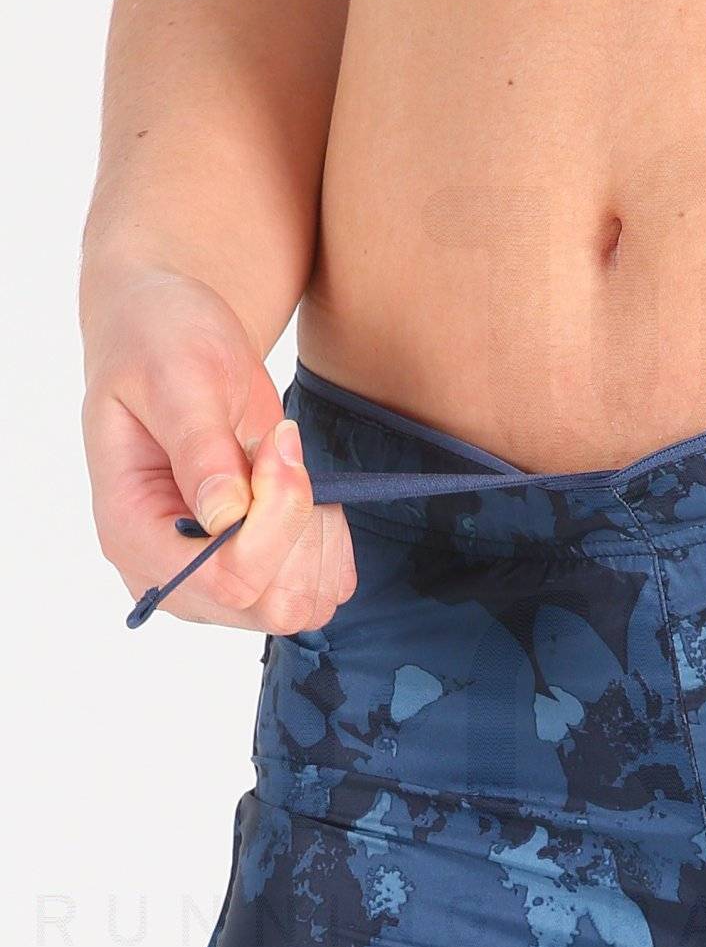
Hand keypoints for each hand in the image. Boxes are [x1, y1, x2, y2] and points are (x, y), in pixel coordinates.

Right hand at [82, 268, 354, 631]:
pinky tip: (305, 490)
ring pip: (303, 605)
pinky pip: (322, 589)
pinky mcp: (256, 572)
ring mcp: (214, 581)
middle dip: (300, 528)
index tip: (278, 443)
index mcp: (132, 533)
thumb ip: (199, 445)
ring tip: (288, 465)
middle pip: (272, 606)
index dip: (274, 523)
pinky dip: (331, 542)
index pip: (225, 581)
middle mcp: (172, 574)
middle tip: (284, 451)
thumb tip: (226, 515)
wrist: (172, 341)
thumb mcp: (176, 377)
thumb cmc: (160, 344)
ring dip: (318, 535)